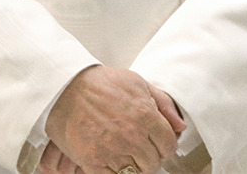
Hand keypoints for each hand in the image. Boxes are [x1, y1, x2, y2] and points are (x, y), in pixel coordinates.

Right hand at [45, 65, 184, 173]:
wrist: (66, 88)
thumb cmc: (101, 83)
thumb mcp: (136, 82)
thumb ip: (163, 103)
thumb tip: (180, 126)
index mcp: (145, 114)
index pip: (169, 144)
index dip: (166, 145)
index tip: (159, 144)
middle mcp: (131, 135)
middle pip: (154, 162)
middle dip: (150, 156)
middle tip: (140, 148)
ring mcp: (113, 151)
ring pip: (137, 173)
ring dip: (134, 166)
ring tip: (126, 153)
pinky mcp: (94, 162)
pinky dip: (116, 173)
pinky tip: (113, 161)